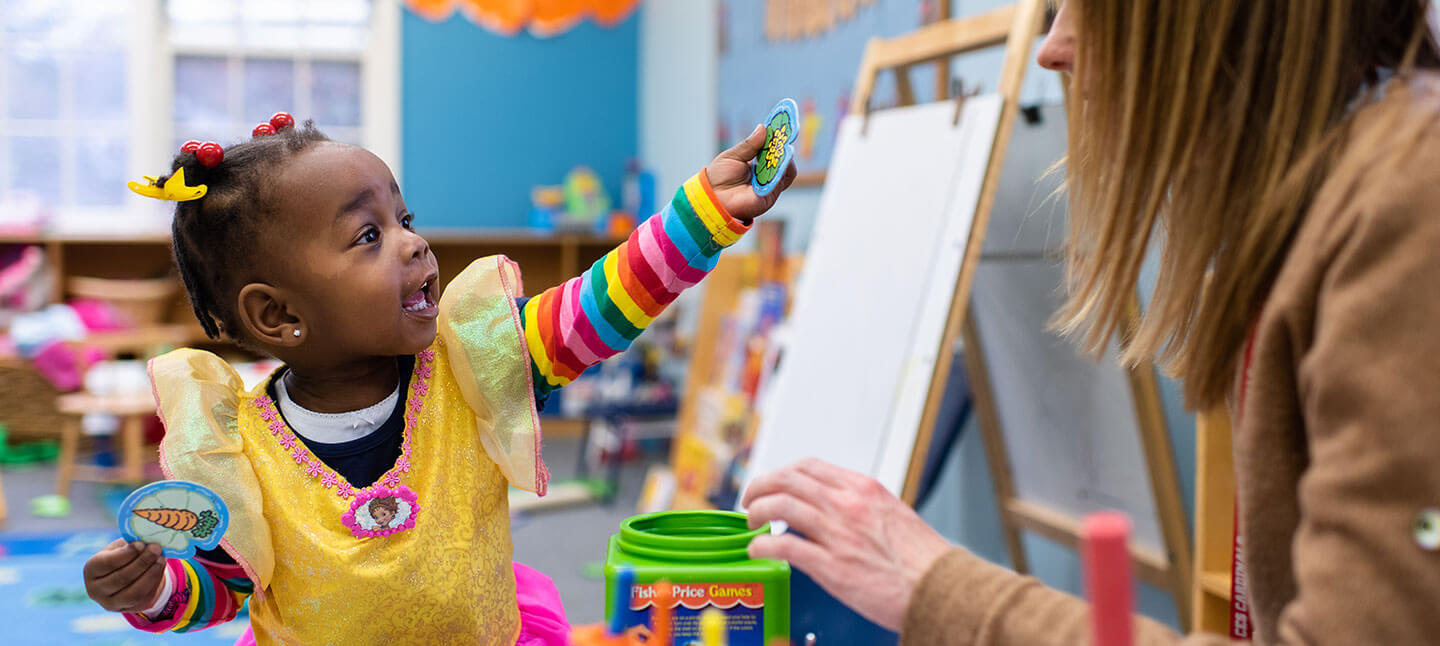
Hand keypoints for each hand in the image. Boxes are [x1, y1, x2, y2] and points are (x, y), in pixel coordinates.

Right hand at [84, 539, 166, 612]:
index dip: (126, 554)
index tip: (141, 543)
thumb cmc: (122, 555)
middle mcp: (96, 590)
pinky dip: (155, 581)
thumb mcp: (121, 546)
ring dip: (150, 574)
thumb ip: (129, 544)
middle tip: (156, 548)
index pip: (107, 563)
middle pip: (121, 578)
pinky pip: (144, 597)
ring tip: (161, 558)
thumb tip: (146, 542)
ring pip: (134, 592)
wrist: (126, 576)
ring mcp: (110, 603)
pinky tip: (160, 567)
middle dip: (142, 562)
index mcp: (91, 570)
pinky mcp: (128, 609)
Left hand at [706, 124, 798, 223]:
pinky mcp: (770, 195)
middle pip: (782, 157)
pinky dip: (783, 167)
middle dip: (784, 143)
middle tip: (785, 130)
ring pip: (787, 168)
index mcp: (756, 164)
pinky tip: (781, 157)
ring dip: (785, 154)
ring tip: (783, 143)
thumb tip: (763, 128)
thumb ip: (750, 144)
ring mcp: (769, 185)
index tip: (782, 122)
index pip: (771, 148)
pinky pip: (782, 180)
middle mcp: (765, 175)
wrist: (711, 197)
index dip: (777, 136)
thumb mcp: (733, 155)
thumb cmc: (718, 178)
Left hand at [742, 459, 952, 631]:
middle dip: (761, 486)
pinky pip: (783, 548)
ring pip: (779, 506)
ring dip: (757, 512)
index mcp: (862, 489)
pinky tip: (758, 551)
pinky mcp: (831, 566)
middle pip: (787, 479)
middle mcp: (847, 504)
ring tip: (752, 523)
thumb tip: (832, 508)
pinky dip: (762, 547)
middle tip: (751, 500)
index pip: (809, 466)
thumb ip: (860, 506)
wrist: (939, 586)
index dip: (782, 473)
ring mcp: (837, 534)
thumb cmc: (921, 558)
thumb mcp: (890, 513)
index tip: (773, 483)